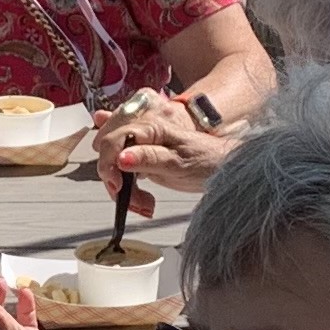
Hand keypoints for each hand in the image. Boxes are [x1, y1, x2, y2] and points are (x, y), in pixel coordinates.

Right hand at [102, 91, 241, 192]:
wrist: (221, 167)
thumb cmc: (206, 161)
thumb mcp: (178, 162)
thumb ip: (149, 158)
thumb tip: (121, 158)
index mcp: (150, 126)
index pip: (113, 139)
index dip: (109, 163)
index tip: (117, 186)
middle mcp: (142, 131)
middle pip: (108, 151)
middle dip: (114, 179)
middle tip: (134, 200)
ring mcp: (140, 144)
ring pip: (112, 163)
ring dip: (121, 187)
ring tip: (143, 202)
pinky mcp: (141, 157)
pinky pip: (121, 170)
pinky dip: (125, 187)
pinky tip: (137, 197)